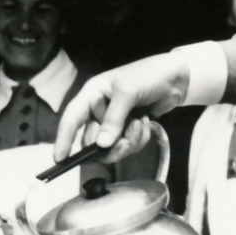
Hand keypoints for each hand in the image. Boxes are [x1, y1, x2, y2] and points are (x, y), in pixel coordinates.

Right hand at [53, 53, 191, 162]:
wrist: (176, 77)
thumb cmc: (148, 75)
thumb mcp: (128, 92)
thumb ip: (114, 119)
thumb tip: (101, 144)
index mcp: (92, 95)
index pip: (71, 119)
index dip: (63, 139)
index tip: (59, 159)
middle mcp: (99, 110)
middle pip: (92, 141)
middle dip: (110, 146)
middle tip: (124, 143)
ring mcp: (113, 121)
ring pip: (110, 147)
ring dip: (128, 141)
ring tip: (140, 125)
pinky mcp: (127, 129)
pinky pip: (126, 146)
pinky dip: (138, 139)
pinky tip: (146, 124)